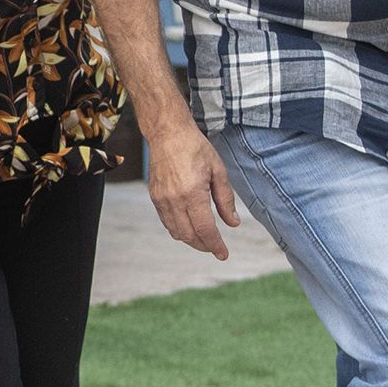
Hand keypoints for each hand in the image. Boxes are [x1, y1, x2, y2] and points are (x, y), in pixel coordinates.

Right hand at [145, 120, 240, 259]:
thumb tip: (232, 223)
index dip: (216, 245)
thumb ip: (226, 199)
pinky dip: (179, 229)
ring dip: (191, 240)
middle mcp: (174, 200)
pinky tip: (189, 226)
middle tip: (216, 248)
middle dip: (204, 246)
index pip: (205, 229)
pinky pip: (167, 222)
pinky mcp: (155, 197)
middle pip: (189, 235)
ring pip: (176, 232)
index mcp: (192, 193)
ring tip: (204, 239)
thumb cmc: (195, 148)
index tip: (224, 254)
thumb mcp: (218, 171)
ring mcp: (161, 199)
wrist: (167, 133)